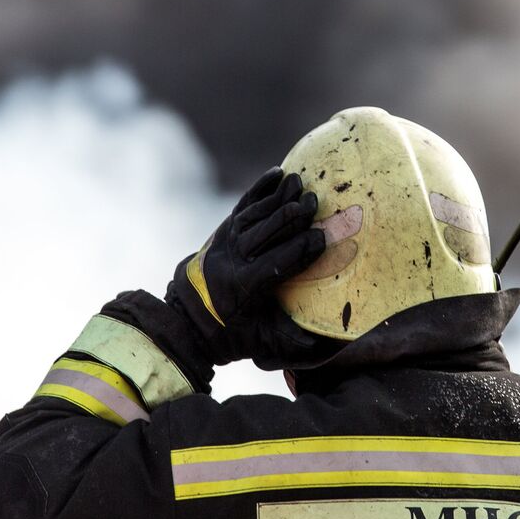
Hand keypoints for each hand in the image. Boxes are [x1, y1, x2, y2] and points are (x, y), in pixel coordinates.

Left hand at [168, 168, 330, 367]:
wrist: (188, 318)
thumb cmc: (233, 334)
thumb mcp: (262, 344)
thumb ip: (293, 343)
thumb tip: (331, 344)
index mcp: (243, 290)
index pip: (275, 265)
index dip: (298, 251)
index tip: (322, 238)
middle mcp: (232, 261)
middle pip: (264, 234)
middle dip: (290, 217)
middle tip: (315, 202)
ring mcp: (226, 242)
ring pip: (254, 215)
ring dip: (277, 199)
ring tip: (300, 183)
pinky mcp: (224, 230)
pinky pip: (243, 205)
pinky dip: (259, 189)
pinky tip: (277, 173)